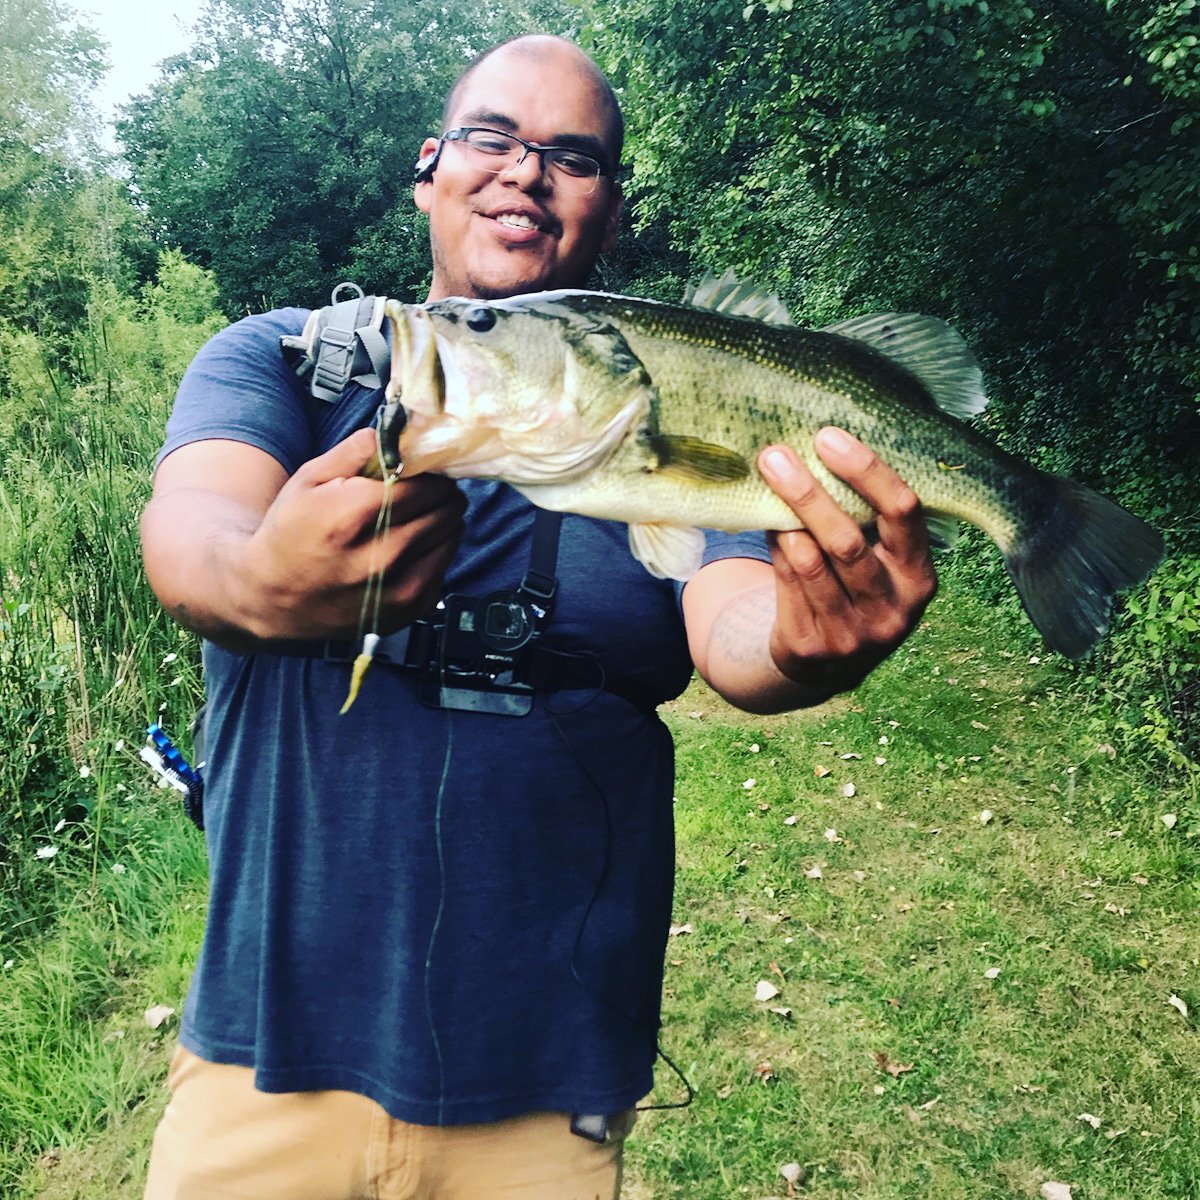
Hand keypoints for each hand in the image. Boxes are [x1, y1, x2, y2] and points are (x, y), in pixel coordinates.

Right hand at [244, 428, 466, 638]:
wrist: (275, 600)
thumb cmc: (291, 533)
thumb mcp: (308, 480)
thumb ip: (354, 451)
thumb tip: (398, 432)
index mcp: (351, 516)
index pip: (424, 484)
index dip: (427, 472)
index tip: (420, 471)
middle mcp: (380, 556)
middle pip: (445, 508)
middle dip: (439, 494)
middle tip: (423, 491)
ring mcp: (399, 588)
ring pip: (452, 535)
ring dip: (442, 521)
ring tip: (415, 518)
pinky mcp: (411, 609)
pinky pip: (445, 565)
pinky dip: (435, 551)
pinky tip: (408, 548)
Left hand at [756, 427, 936, 691]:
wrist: (830, 665)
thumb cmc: (856, 589)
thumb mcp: (882, 563)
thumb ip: (867, 520)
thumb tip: (820, 447)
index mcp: (920, 578)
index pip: (903, 512)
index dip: (867, 471)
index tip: (828, 437)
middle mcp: (893, 610)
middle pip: (848, 541)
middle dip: (808, 493)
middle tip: (775, 454)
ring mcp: (852, 635)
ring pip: (810, 562)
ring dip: (784, 516)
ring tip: (766, 479)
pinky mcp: (812, 647)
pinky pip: (787, 582)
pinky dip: (775, 545)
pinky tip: (766, 518)